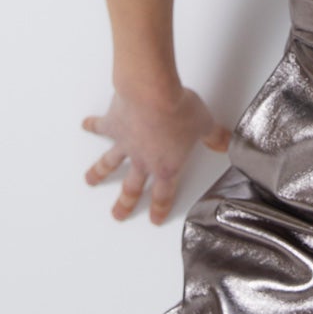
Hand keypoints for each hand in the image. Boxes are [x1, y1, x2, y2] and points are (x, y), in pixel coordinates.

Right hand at [82, 84, 231, 224]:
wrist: (152, 94)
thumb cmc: (178, 110)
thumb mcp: (205, 124)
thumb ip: (214, 137)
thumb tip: (226, 143)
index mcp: (166, 165)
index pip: (164, 194)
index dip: (160, 208)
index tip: (154, 219)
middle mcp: (142, 159)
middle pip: (132, 187)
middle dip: (125, 204)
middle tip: (117, 215)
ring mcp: (125, 143)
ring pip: (109, 164)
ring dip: (99, 173)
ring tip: (90, 181)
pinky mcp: (113, 125)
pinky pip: (101, 127)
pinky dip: (92, 126)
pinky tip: (86, 125)